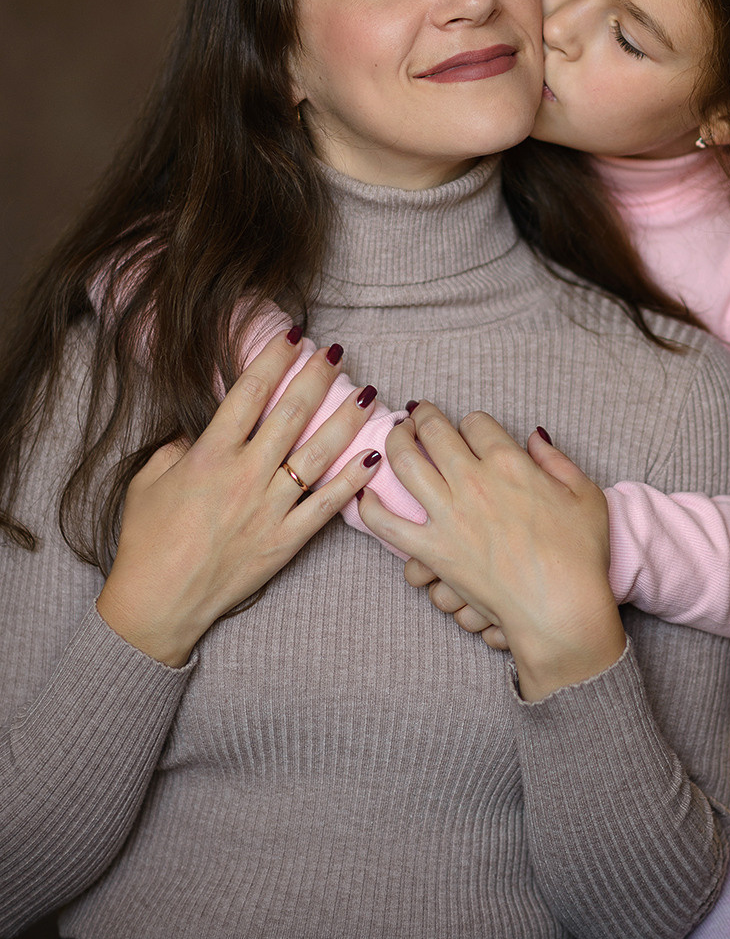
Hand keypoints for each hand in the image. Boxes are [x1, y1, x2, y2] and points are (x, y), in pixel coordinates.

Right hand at [96, 331, 379, 666]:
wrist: (157, 603)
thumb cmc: (146, 540)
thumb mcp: (149, 480)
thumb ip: (178, 446)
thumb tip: (203, 428)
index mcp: (210, 455)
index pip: (250, 393)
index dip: (275, 359)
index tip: (294, 335)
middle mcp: (246, 475)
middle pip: (290, 413)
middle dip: (317, 377)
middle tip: (337, 351)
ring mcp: (269, 508)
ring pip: (318, 453)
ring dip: (345, 419)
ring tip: (368, 392)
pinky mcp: (286, 540)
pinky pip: (326, 505)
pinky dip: (353, 480)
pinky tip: (375, 456)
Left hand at [360, 404, 624, 699]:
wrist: (561, 609)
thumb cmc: (580, 555)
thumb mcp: (584, 494)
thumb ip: (556, 460)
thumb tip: (535, 436)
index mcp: (510, 464)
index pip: (476, 423)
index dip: (471, 422)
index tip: (469, 428)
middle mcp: (473, 482)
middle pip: (434, 432)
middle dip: (423, 416)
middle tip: (418, 414)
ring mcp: (448, 516)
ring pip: (405, 464)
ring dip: (395, 443)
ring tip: (395, 438)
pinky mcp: (433, 551)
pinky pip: (388, 524)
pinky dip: (372, 507)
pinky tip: (367, 496)